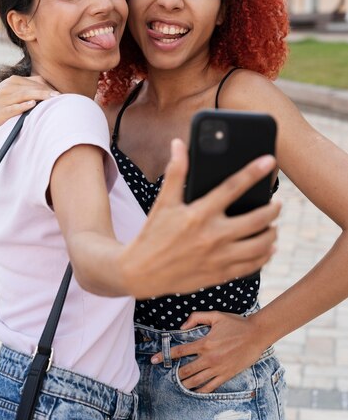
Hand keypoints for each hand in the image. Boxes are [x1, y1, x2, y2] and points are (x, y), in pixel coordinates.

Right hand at [0, 75, 58, 131]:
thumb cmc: (4, 102)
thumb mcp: (16, 91)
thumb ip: (31, 87)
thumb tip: (51, 89)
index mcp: (15, 81)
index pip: (36, 83)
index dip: (49, 89)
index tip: (61, 95)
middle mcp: (9, 87)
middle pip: (32, 88)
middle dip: (47, 92)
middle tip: (60, 97)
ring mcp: (4, 98)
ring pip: (24, 95)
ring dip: (39, 96)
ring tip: (52, 99)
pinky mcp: (0, 111)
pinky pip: (13, 107)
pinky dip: (22, 106)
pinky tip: (32, 104)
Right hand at [120, 140, 279, 297]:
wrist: (142, 273)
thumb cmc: (153, 234)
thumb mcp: (163, 202)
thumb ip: (175, 172)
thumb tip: (178, 144)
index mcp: (199, 214)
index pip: (232, 187)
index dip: (253, 171)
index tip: (269, 160)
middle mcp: (212, 236)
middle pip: (257, 219)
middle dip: (273, 209)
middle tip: (277, 204)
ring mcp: (218, 258)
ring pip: (260, 246)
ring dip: (272, 233)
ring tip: (273, 226)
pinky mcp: (220, 274)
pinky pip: (252, 266)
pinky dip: (265, 256)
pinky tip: (268, 248)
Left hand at [150, 311, 266, 391]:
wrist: (256, 334)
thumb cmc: (236, 323)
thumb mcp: (215, 315)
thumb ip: (196, 318)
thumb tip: (181, 327)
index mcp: (204, 342)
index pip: (180, 351)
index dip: (165, 355)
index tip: (154, 360)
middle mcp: (209, 357)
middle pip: (186, 370)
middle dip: (175, 373)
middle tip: (167, 375)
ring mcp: (218, 368)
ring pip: (196, 380)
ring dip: (185, 383)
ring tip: (178, 384)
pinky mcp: (227, 375)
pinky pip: (210, 386)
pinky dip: (201, 390)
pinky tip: (194, 391)